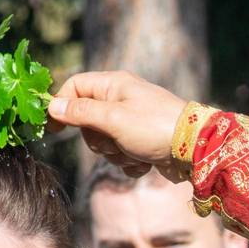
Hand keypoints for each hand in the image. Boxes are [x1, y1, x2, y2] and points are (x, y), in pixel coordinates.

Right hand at [46, 71, 188, 179]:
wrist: (196, 151)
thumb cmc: (154, 128)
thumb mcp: (113, 118)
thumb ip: (81, 113)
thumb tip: (53, 107)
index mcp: (114, 85)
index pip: (75, 86)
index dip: (62, 105)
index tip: (52, 127)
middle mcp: (122, 100)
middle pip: (88, 120)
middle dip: (98, 138)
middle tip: (114, 140)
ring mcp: (133, 122)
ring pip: (105, 142)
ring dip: (116, 154)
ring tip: (135, 152)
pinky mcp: (143, 143)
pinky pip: (122, 156)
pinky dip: (131, 163)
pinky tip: (145, 161)